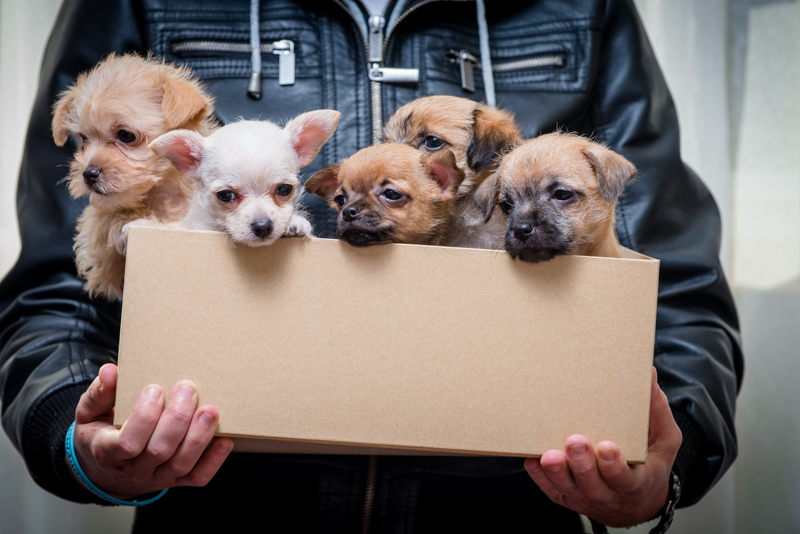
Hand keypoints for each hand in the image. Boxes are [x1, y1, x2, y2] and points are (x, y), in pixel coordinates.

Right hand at [69, 363, 232, 498]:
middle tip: (188, 389)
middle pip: (160, 450)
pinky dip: (214, 460)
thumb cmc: (101, 434)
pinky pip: (198, 476)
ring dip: (199, 436)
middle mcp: (135, 469)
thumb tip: (110, 371)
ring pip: (181, 463)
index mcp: (109, 452)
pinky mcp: (177, 479)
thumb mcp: (90, 413)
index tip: (155, 389)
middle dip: (177, 419)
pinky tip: (225, 440)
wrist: (105, 472)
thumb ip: (99, 393)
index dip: (144, 417)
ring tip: (210, 410)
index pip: (128, 442)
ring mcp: (158, 477)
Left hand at [524, 367, 681, 527]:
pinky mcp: (566, 496)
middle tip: (574, 441)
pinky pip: (551, 489)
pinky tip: (532, 461)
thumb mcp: (663, 438)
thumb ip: (655, 408)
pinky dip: (540, 477)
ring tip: (549, 455)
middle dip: (582, 465)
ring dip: (557, 472)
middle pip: (593, 486)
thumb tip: (647, 372)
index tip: (606, 447)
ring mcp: (585, 497)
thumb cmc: (649, 462)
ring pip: (568, 488)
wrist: (637, 501)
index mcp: (636, 483)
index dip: (614, 466)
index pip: (625, 479)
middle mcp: (610, 495)